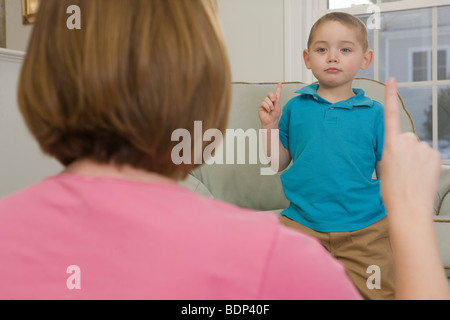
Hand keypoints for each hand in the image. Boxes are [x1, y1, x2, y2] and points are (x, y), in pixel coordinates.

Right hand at [258, 82, 281, 127]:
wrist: (270, 121)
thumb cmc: (274, 116)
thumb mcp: (277, 107)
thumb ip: (276, 101)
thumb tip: (274, 96)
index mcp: (275, 101)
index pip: (277, 93)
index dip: (278, 88)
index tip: (280, 83)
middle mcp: (270, 101)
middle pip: (270, 93)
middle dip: (272, 96)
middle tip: (274, 100)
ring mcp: (265, 103)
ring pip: (266, 99)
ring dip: (270, 105)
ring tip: (271, 109)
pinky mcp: (261, 106)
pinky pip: (263, 103)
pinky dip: (267, 107)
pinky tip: (268, 110)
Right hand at [380, 78, 440, 215]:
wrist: (408, 207)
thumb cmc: (392, 190)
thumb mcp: (384, 167)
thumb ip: (393, 151)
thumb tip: (404, 149)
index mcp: (390, 144)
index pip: (390, 115)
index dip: (391, 96)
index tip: (393, 81)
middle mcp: (408, 141)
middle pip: (407, 138)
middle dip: (405, 149)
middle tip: (401, 169)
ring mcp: (423, 148)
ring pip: (418, 148)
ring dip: (416, 158)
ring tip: (411, 175)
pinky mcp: (435, 155)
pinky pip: (428, 155)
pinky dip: (425, 163)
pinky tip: (420, 176)